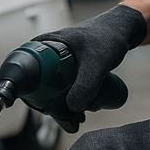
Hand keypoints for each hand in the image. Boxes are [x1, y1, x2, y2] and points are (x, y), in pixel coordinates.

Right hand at [33, 4, 145, 130]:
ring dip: (63, 107)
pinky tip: (79, 112)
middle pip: (39, 88)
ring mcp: (54, 63)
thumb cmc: (107, 38)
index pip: (27, 76)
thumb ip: (87, 85)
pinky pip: (61, 89)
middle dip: (55, 108)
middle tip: (75, 119)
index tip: (52, 110)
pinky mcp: (65, 70)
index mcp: (41, 47)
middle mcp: (43, 55)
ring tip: (82, 116)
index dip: (35, 95)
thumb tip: (72, 108)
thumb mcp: (98, 63)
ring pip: (52, 91)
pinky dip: (68, 102)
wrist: (122, 30)